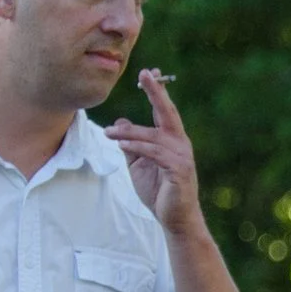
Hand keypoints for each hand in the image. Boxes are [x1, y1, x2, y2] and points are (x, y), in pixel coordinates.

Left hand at [107, 69, 203, 235]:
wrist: (175, 219)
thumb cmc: (159, 191)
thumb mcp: (138, 163)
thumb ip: (131, 143)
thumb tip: (120, 122)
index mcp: (172, 139)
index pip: (164, 111)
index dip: (157, 91)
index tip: (149, 72)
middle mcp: (180, 143)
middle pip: (167, 112)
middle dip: (156, 92)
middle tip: (145, 74)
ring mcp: (181, 156)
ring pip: (152, 135)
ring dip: (128, 133)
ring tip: (108, 134)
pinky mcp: (179, 169)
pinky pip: (154, 153)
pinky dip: (136, 147)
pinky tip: (121, 145)